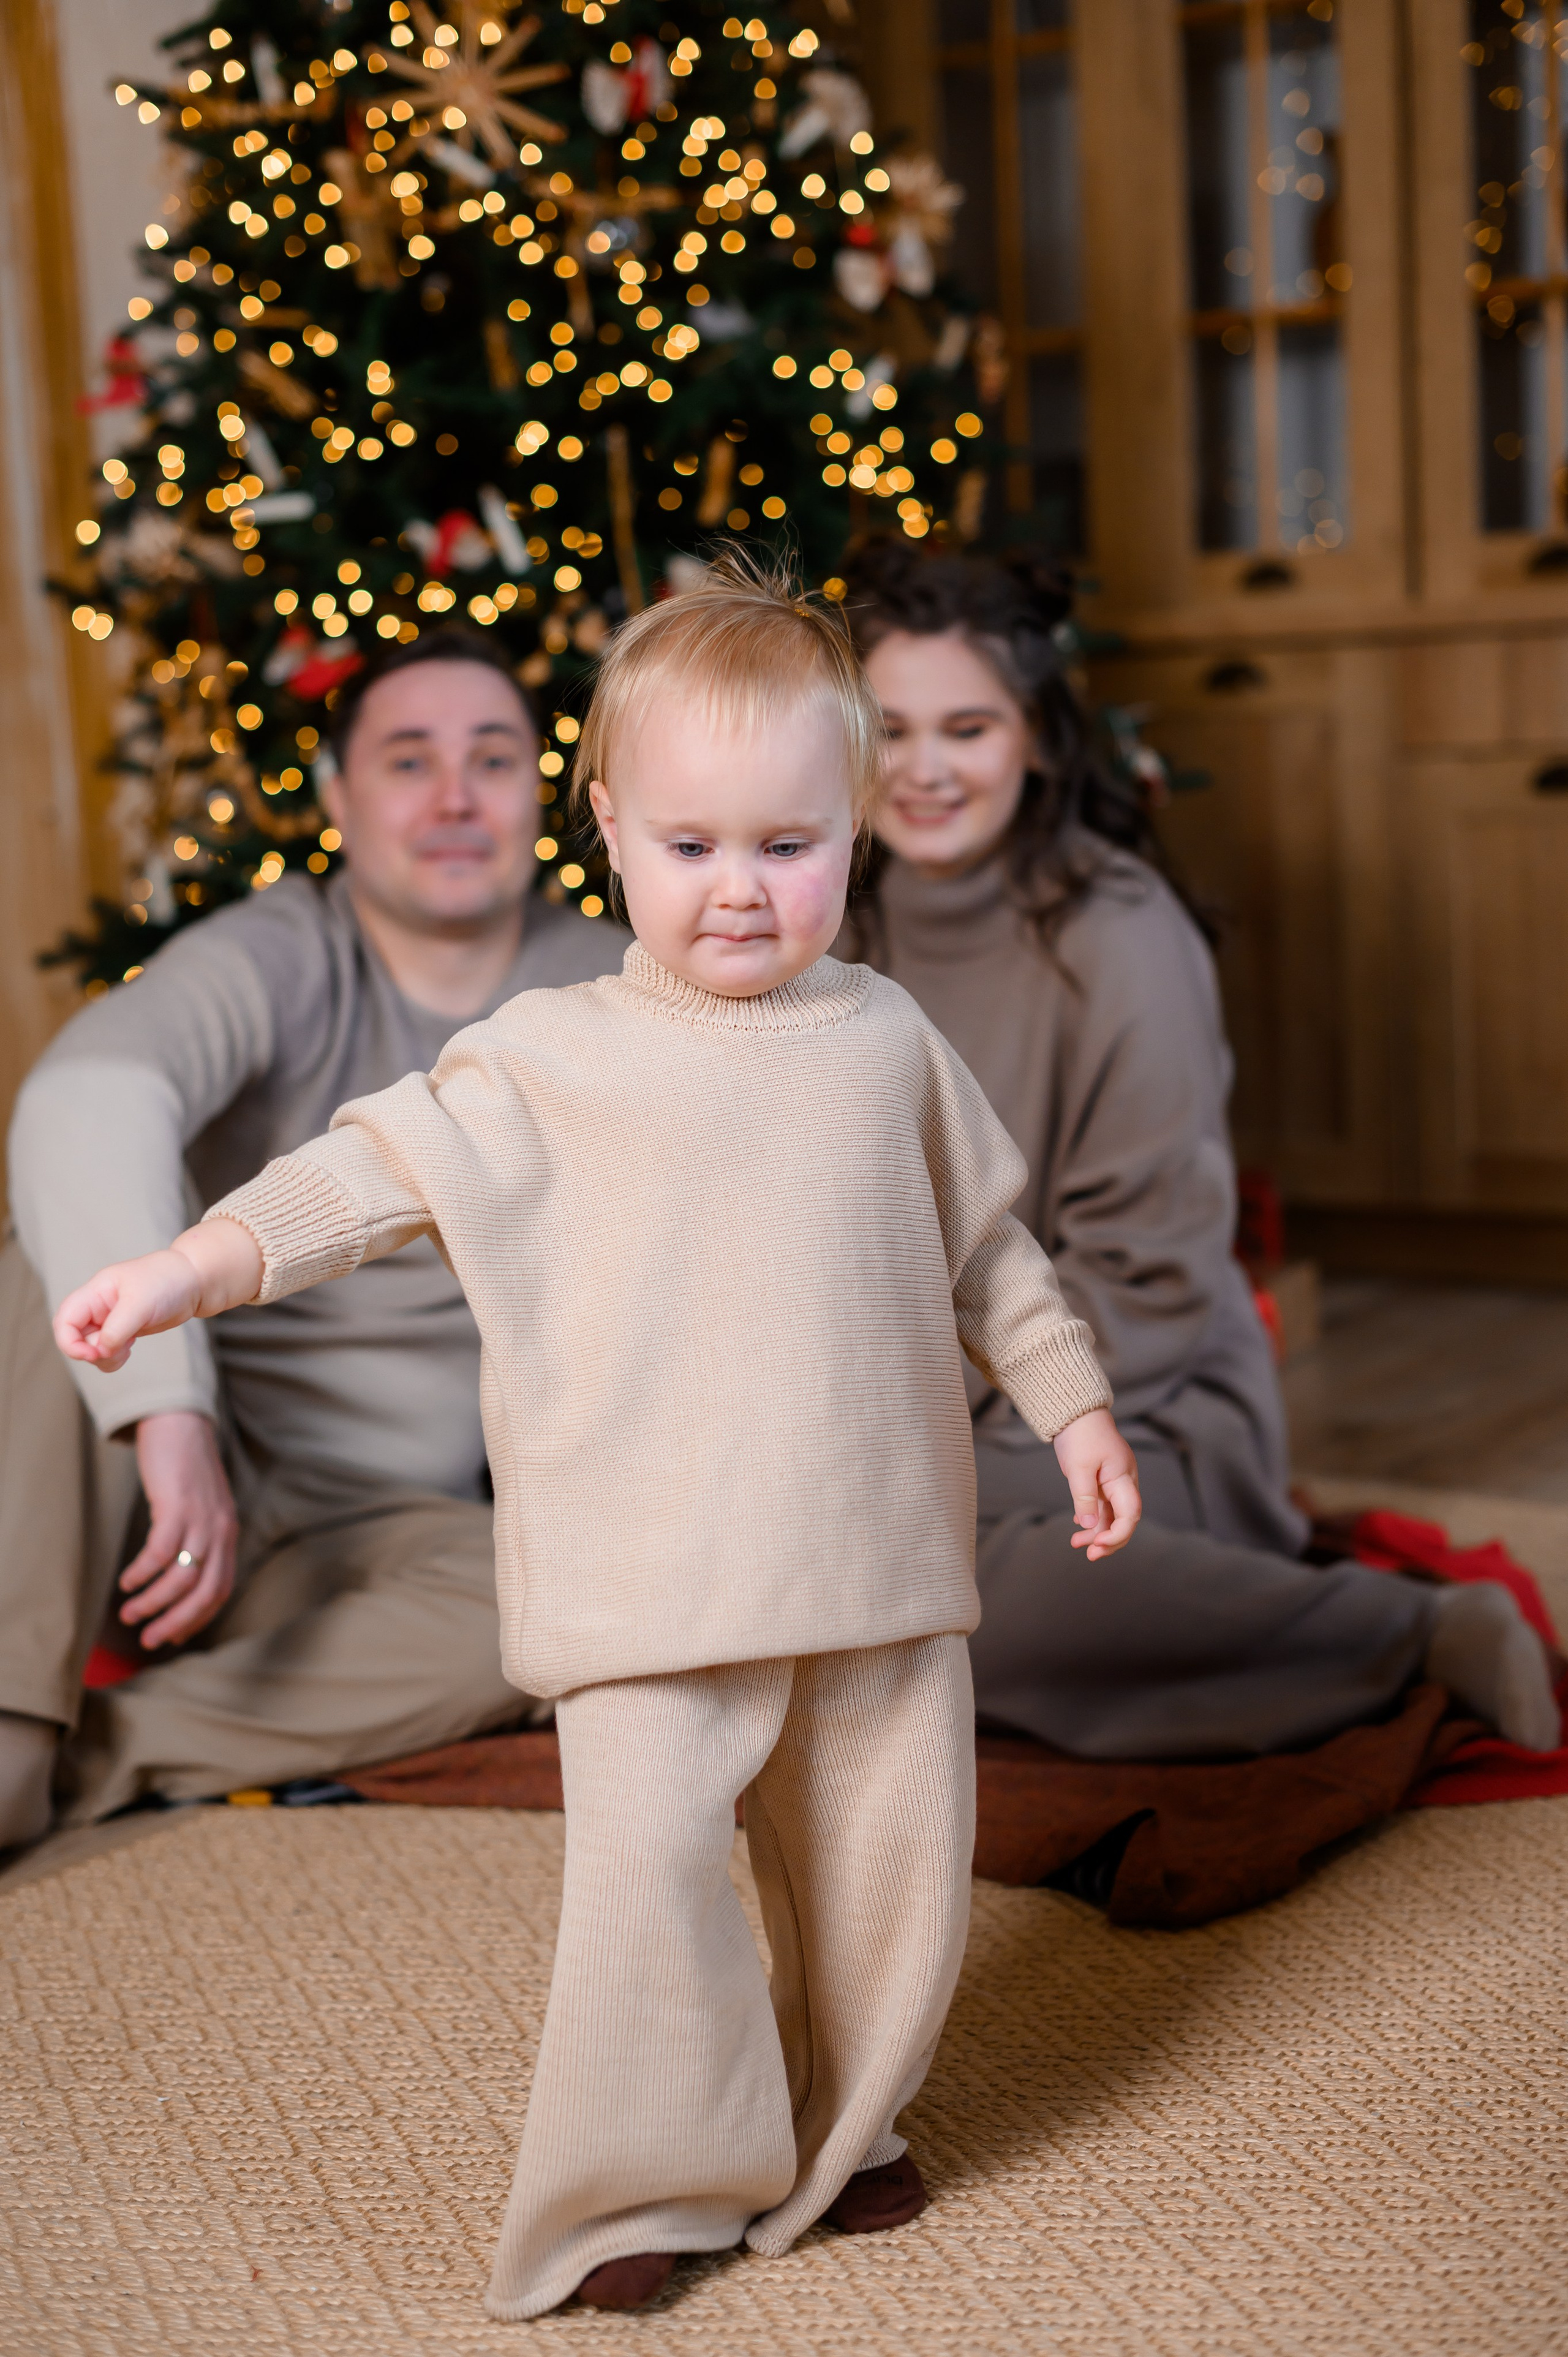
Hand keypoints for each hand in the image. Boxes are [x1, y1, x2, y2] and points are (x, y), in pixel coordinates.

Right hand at [53, 1248, 204, 1372]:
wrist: (193, 1283)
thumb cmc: (166, 1282)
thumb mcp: (141, 1303)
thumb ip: (118, 1328)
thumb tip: (101, 1350)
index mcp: (95, 1292)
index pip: (65, 1319)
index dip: (68, 1341)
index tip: (92, 1354)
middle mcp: (98, 1307)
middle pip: (75, 1337)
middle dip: (90, 1352)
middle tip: (118, 1351)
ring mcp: (109, 1320)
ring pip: (91, 1348)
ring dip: (104, 1357)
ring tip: (127, 1349)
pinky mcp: (123, 1331)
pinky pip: (107, 1352)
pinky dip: (114, 1357)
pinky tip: (130, 1349)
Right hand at [121, 1412, 239, 1648]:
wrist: (181, 1423)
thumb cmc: (184, 1470)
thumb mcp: (201, 1509)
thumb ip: (197, 1539)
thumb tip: (180, 1578)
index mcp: (227, 1534)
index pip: (221, 1590)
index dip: (197, 1618)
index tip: (173, 1637)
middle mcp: (220, 1530)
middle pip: (204, 1592)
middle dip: (176, 1622)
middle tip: (150, 1640)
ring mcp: (201, 1518)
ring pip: (182, 1577)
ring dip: (154, 1602)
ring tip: (129, 1613)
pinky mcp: (178, 1504)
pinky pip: (161, 1551)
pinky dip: (143, 1572)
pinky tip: (127, 1581)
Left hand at [1054, 1407, 1140, 1559]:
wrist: (1076, 1412)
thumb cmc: (1080, 1434)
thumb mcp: (1078, 1466)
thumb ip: (1084, 1496)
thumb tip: (1088, 1525)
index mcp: (1123, 1477)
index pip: (1131, 1514)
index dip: (1118, 1534)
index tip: (1098, 1544)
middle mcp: (1124, 1482)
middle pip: (1125, 1520)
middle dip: (1109, 1540)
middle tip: (1090, 1554)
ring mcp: (1114, 1482)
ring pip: (1112, 1516)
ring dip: (1097, 1532)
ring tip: (1076, 1544)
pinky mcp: (1104, 1481)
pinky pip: (1104, 1507)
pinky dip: (1093, 1520)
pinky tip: (1079, 1527)